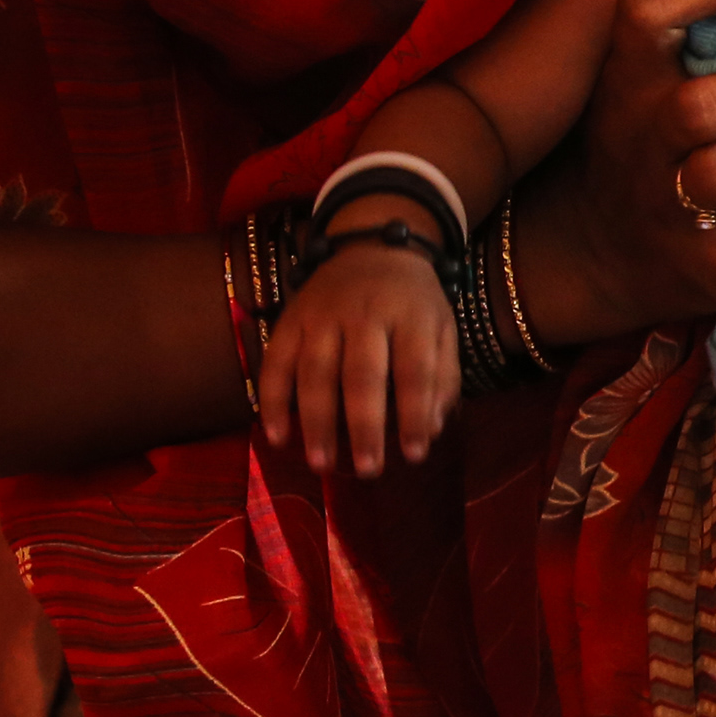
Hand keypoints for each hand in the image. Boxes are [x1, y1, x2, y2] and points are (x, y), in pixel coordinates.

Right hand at [258, 244, 458, 475]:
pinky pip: (275, 362)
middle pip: (362, 374)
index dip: (414, 415)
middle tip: (367, 470)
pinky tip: (276, 436)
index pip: (414, 370)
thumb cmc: (413, 303)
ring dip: (315, 422)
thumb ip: (442, 378)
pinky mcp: (289, 318)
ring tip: (320, 464)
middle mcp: (364, 313)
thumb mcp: (442, 330)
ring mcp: (322, 315)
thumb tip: (430, 431)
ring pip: (315, 372)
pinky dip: (273, 400)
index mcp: (410, 316)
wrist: (373, 247)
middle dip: (364, 426)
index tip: (414, 455)